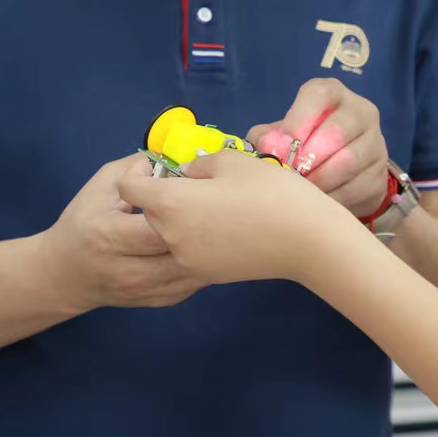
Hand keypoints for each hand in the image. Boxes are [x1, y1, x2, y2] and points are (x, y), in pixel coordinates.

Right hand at [37, 154, 201, 312]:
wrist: (64, 274)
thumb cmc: (83, 222)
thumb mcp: (100, 186)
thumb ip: (133, 169)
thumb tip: (170, 160)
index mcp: (109, 235)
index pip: (156, 228)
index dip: (179, 211)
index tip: (190, 194)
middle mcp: (126, 269)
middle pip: (178, 252)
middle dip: (200, 231)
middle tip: (213, 211)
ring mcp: (142, 291)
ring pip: (191, 273)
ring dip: (208, 251)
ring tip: (216, 228)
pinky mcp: (155, 302)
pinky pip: (190, 286)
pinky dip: (203, 269)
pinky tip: (205, 250)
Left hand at [117, 151, 361, 285]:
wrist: (308, 241)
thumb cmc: (271, 192)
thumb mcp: (234, 161)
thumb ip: (200, 164)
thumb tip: (187, 174)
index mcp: (171, 204)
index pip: (129, 190)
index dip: (138, 174)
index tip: (160, 167)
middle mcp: (170, 236)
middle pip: (147, 214)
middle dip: (159, 197)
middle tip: (190, 184)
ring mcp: (188, 261)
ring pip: (166, 235)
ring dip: (176, 220)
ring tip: (208, 206)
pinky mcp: (207, 275)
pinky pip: (185, 252)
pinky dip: (193, 238)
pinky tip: (222, 227)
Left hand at [250, 78, 390, 217]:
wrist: (340, 170)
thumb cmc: (305, 144)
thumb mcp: (284, 134)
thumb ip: (269, 136)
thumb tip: (267, 146)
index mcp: (332, 93)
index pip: (318, 95)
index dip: (297, 121)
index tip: (282, 149)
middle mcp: (360, 110)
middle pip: (336, 132)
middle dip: (308, 158)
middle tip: (290, 176)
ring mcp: (376, 141)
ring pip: (348, 162)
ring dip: (320, 181)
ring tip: (302, 192)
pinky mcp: (381, 172)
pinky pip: (357, 187)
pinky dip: (333, 198)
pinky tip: (319, 204)